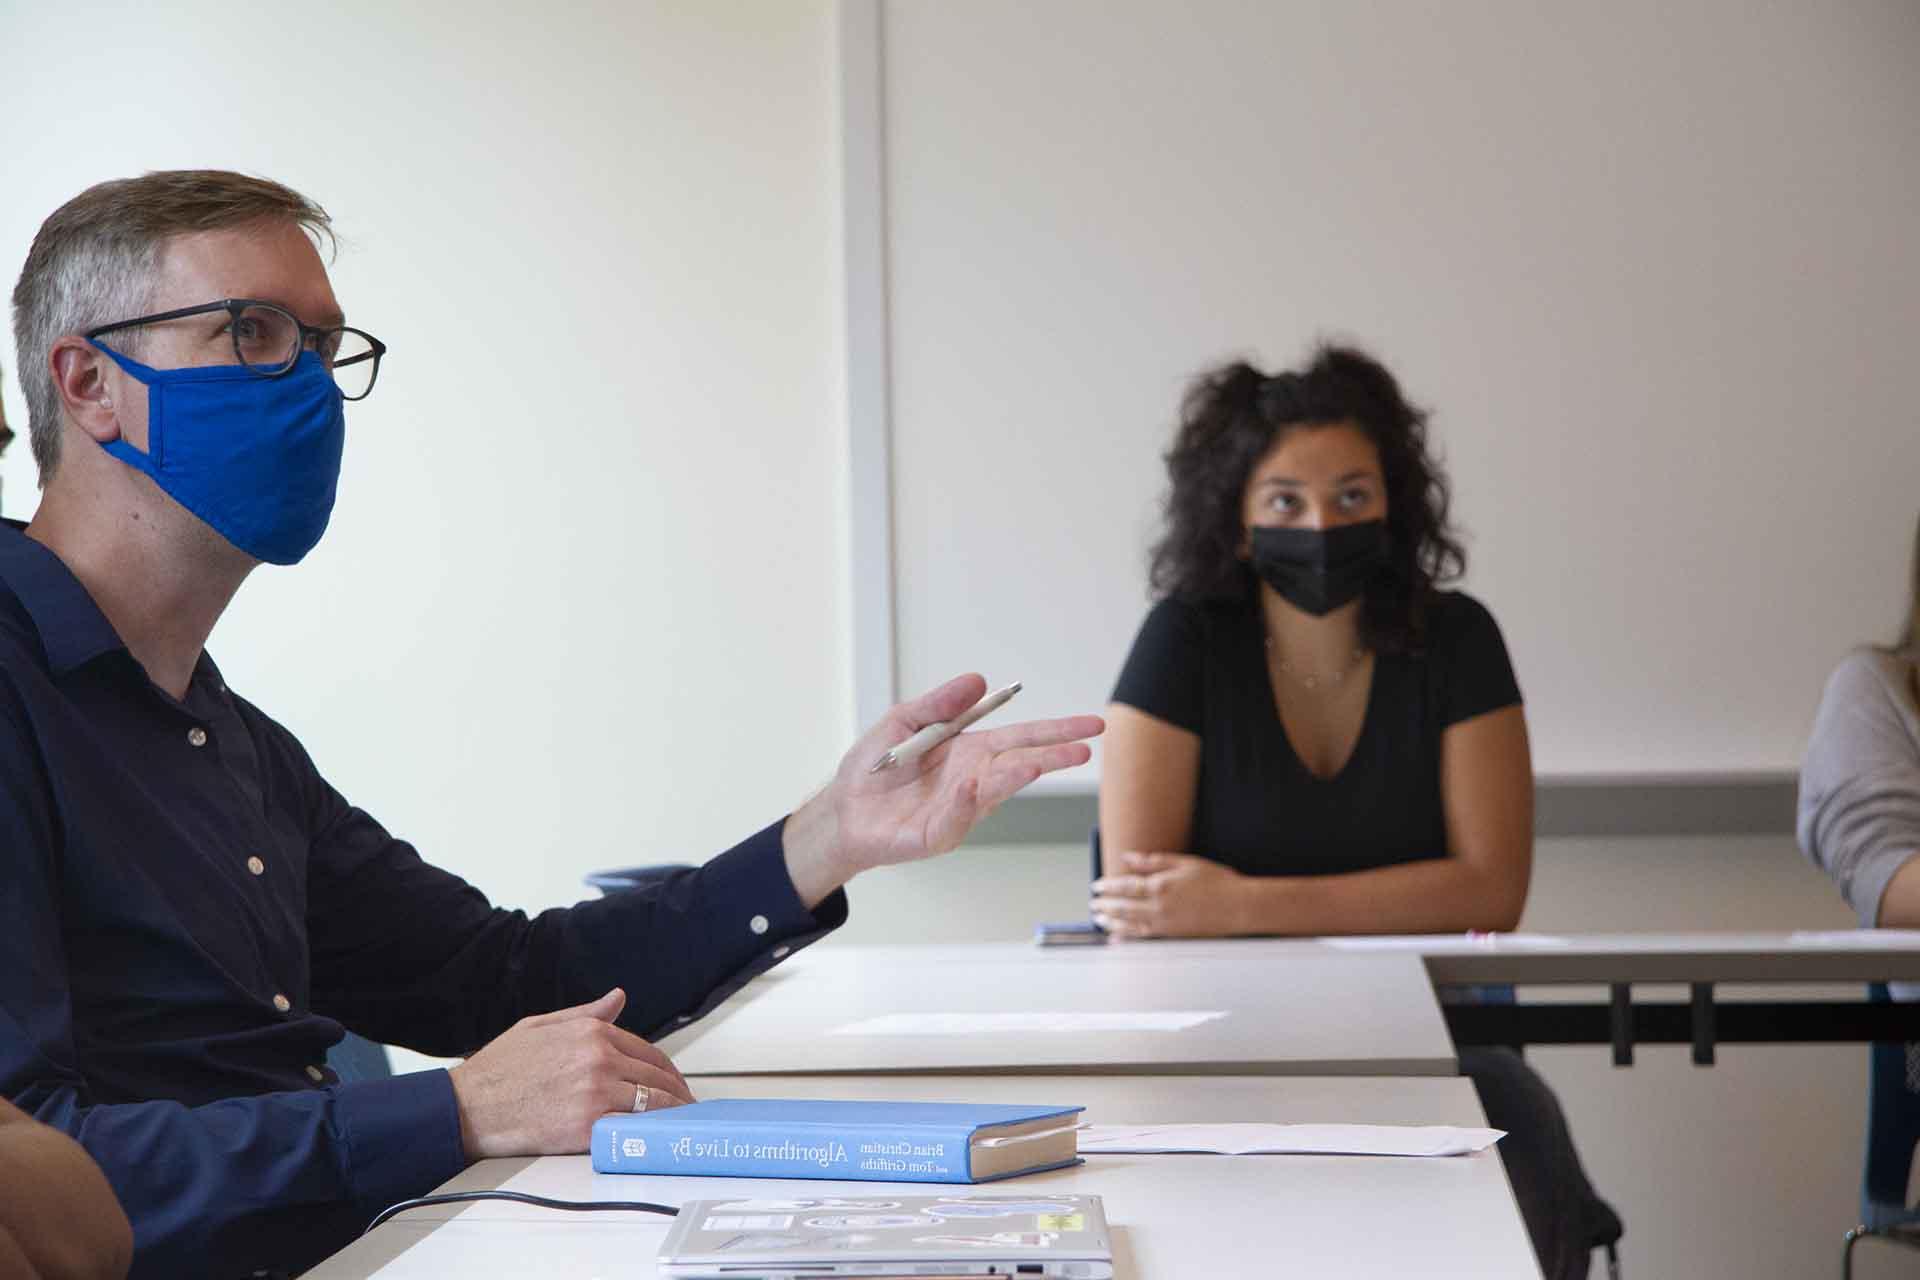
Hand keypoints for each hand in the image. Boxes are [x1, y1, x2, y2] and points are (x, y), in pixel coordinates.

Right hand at [447, 988, 694, 1158]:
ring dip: (673, 1114)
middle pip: (657, 1076)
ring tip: (682, 1125)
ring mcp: (596, 1092)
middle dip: (677, 1092)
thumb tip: (618, 998)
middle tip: (687, 1106)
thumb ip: (586, 1013)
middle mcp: (599, 1058)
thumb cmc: (498, 1070)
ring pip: (654, 1102)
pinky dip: (650, 1133)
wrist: (467, 1108)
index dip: (666, 1070)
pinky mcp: (588, 1125)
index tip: (674, 1082)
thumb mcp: (541, 1025)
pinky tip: (658, 1139)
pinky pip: (633, 1128)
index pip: (647, 1050)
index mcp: (590, 1032)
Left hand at [782, 674, 1102, 904]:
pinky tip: (974, 785)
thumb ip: (940, 703)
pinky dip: (966, 802)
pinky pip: (956, 818)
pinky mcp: (937, 834)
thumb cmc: (874, 767)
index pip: (1023, 737)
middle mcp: (974, 779)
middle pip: (1022, 763)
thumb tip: (980, 680)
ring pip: (994, 791)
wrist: (842, 809)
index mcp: (971, 750)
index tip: (1090, 725)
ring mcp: (960, 809)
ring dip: (1016, 777)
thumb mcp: (904, 720)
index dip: (1056, 730)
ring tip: (1039, 763)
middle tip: (1088, 746)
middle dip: (1055, 754)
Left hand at [1090, 850, 1246, 938]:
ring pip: (1130, 924)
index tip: (1097, 886)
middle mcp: (1159, 906)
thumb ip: (1154, 861)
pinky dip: (1127, 937)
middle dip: (1105, 905)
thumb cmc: (1216, 881)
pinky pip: (1143, 938)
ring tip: (1099, 919)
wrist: (1239, 907)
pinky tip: (1117, 938)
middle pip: (1123, 907)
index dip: (1108, 886)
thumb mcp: (1185, 863)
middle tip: (1093, 904)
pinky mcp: (1172, 936)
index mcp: (1161, 885)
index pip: (1126, 886)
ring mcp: (1165, 924)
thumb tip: (1128, 857)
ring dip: (1111, 922)